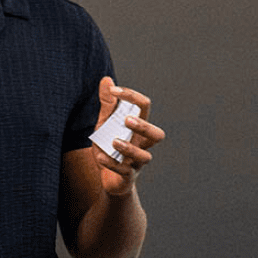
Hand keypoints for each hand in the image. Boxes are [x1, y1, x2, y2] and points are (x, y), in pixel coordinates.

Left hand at [89, 77, 163, 196]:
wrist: (108, 178)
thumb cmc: (109, 146)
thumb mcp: (105, 124)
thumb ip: (107, 104)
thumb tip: (106, 79)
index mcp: (139, 127)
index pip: (144, 107)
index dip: (131, 96)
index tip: (113, 90)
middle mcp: (142, 144)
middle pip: (157, 134)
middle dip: (143, 126)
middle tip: (127, 120)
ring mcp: (137, 161)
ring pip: (145, 156)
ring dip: (129, 148)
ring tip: (114, 141)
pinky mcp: (127, 176)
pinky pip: (124, 171)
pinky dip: (111, 163)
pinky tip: (100, 157)